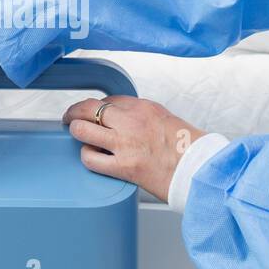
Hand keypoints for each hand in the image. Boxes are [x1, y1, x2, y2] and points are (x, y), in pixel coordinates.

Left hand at [62, 96, 204, 201]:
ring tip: (77, 135)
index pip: (109, 99)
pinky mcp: (123, 167)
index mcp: (143, 107)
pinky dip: (87, 156)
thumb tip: (121, 117)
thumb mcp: (165, 118)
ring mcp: (124, 144)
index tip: (93, 112)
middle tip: (70, 118)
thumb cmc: (187, 147)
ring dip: (77, 131)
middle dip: (75, 112)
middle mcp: (131, 121)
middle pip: (88, 108)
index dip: (96, 106)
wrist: (198, 169)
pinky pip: (90, 158)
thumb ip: (141, 116)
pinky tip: (91, 156)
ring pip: (83, 129)